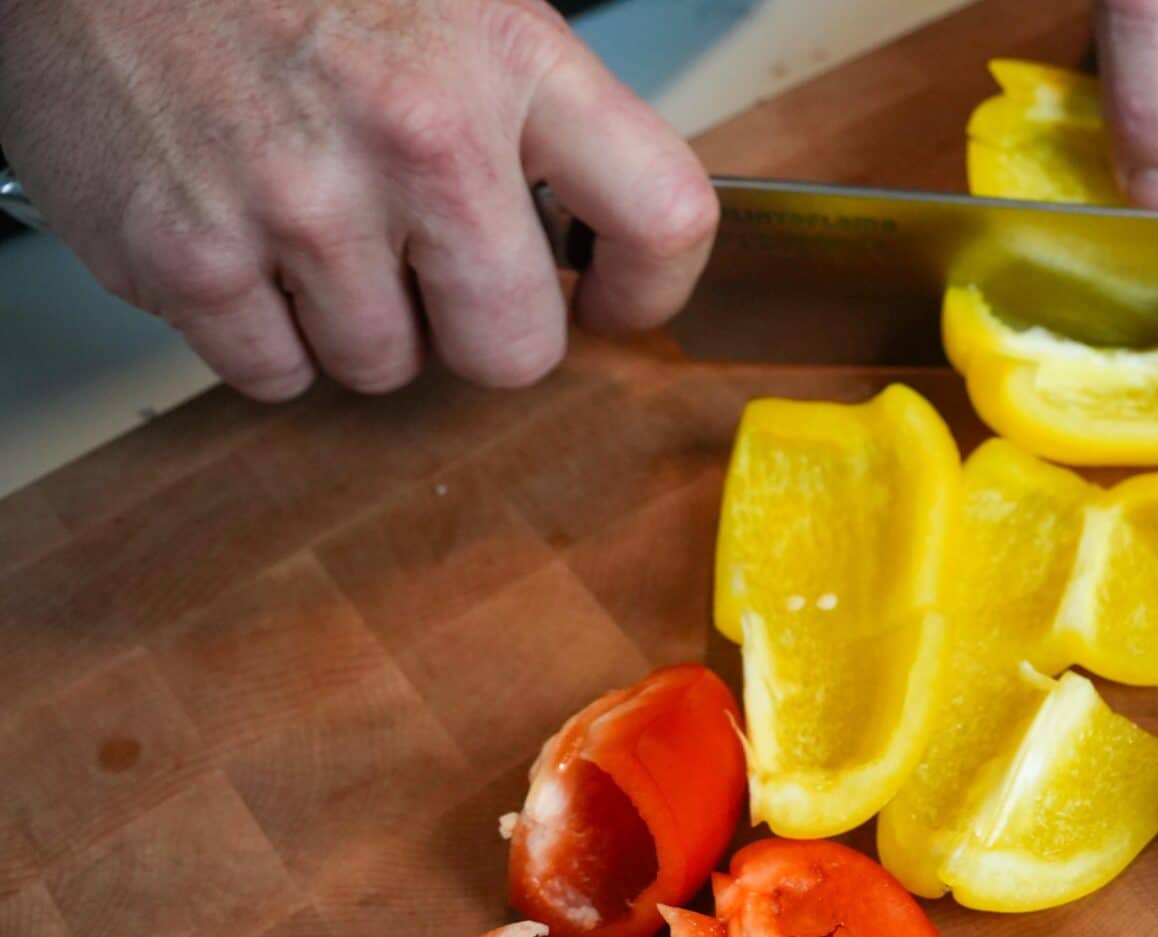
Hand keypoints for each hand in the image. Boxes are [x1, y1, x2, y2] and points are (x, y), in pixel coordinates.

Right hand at [0, 0, 716, 399]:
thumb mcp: (456, 4)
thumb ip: (533, 113)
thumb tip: (595, 232)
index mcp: (509, 59)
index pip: (664, 216)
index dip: (645, 288)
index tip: (607, 300)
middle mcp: (422, 137)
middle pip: (515, 350)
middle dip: (478, 334)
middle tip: (432, 274)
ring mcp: (301, 204)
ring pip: (384, 369)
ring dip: (355, 323)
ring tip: (309, 220)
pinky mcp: (190, 255)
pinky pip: (273, 374)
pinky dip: (259, 333)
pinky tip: (242, 240)